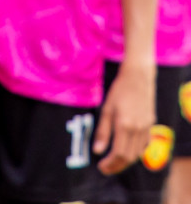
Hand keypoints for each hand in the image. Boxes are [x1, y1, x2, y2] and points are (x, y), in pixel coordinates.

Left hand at [97, 60, 154, 174]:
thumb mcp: (106, 110)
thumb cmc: (118, 92)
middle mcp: (138, 130)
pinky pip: (143, 145)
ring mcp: (146, 128)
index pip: (119, 154)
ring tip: (113, 162)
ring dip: (125, 161)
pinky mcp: (151, 125)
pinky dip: (134, 152)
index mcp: (125, 126)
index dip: (110, 164)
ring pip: (137, 153)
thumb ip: (102, 132)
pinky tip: (125, 151)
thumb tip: (97, 151)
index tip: (100, 167)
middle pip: (129, 157)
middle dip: (116, 166)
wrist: (138, 79)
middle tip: (105, 169)